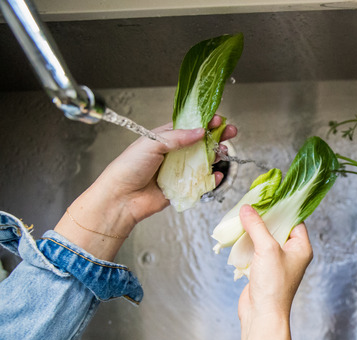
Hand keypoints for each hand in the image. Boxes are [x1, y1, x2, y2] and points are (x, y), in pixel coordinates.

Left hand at [95, 115, 237, 223]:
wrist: (122, 198)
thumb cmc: (129, 167)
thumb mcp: (152, 143)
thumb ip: (178, 137)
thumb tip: (200, 131)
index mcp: (165, 138)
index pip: (189, 126)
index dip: (205, 122)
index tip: (218, 119)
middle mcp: (174, 153)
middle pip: (201, 142)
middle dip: (217, 136)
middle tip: (231, 132)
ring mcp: (179, 170)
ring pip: (204, 161)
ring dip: (216, 156)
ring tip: (224, 152)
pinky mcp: (183, 187)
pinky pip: (202, 182)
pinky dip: (212, 179)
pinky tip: (217, 175)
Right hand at [236, 205, 312, 339]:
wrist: (262, 315)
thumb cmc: (273, 285)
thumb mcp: (267, 249)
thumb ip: (257, 226)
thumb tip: (247, 209)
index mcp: (301, 247)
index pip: (295, 221)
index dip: (282, 209)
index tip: (268, 198)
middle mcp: (291, 254)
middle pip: (277, 228)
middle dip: (264, 219)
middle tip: (250, 206)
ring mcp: (276, 262)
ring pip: (264, 239)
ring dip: (252, 231)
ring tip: (240, 218)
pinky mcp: (263, 270)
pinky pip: (255, 250)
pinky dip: (246, 243)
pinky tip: (236, 236)